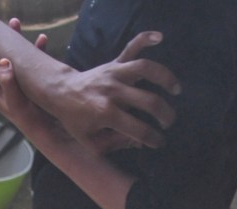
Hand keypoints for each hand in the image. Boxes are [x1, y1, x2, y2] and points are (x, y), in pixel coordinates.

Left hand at [0, 44, 69, 160]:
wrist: (54, 133)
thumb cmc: (32, 123)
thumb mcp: (18, 105)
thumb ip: (9, 84)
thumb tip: (2, 61)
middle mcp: (5, 87)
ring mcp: (20, 84)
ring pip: (13, 58)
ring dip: (15, 42)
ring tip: (16, 25)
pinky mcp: (34, 83)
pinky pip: (32, 63)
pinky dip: (36, 50)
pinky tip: (43, 41)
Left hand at [25, 31, 178, 149]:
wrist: (60, 92)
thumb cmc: (76, 120)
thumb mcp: (91, 142)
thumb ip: (116, 145)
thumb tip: (140, 143)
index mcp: (106, 114)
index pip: (138, 129)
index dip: (153, 139)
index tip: (159, 142)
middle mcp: (112, 91)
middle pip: (149, 101)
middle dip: (165, 115)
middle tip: (168, 123)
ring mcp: (114, 74)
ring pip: (145, 69)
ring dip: (165, 78)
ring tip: (176, 90)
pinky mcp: (114, 63)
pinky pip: (131, 47)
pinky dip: (145, 39)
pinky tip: (160, 37)